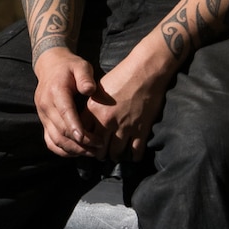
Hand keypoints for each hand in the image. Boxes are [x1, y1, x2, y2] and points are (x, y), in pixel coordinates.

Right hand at [33, 47, 104, 156]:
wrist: (50, 67)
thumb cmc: (70, 67)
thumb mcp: (80, 66)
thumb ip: (85, 77)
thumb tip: (89, 90)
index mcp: (56, 91)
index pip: (65, 113)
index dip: (75, 127)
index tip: (89, 139)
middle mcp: (46, 106)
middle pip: (61, 131)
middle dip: (81, 142)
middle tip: (99, 146)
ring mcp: (43, 116)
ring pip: (55, 140)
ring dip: (73, 150)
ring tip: (91, 152)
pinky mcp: (44, 122)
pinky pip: (50, 142)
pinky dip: (63, 150)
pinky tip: (78, 152)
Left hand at [85, 36, 175, 160]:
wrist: (146, 71)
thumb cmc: (122, 75)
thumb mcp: (100, 89)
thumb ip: (92, 107)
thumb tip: (87, 121)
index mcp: (94, 110)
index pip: (82, 135)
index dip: (84, 143)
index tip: (87, 145)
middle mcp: (107, 122)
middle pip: (98, 149)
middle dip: (99, 154)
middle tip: (101, 155)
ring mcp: (125, 127)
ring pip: (115, 153)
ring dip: (115, 156)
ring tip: (115, 156)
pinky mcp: (141, 129)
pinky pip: (135, 151)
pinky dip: (133, 157)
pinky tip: (132, 157)